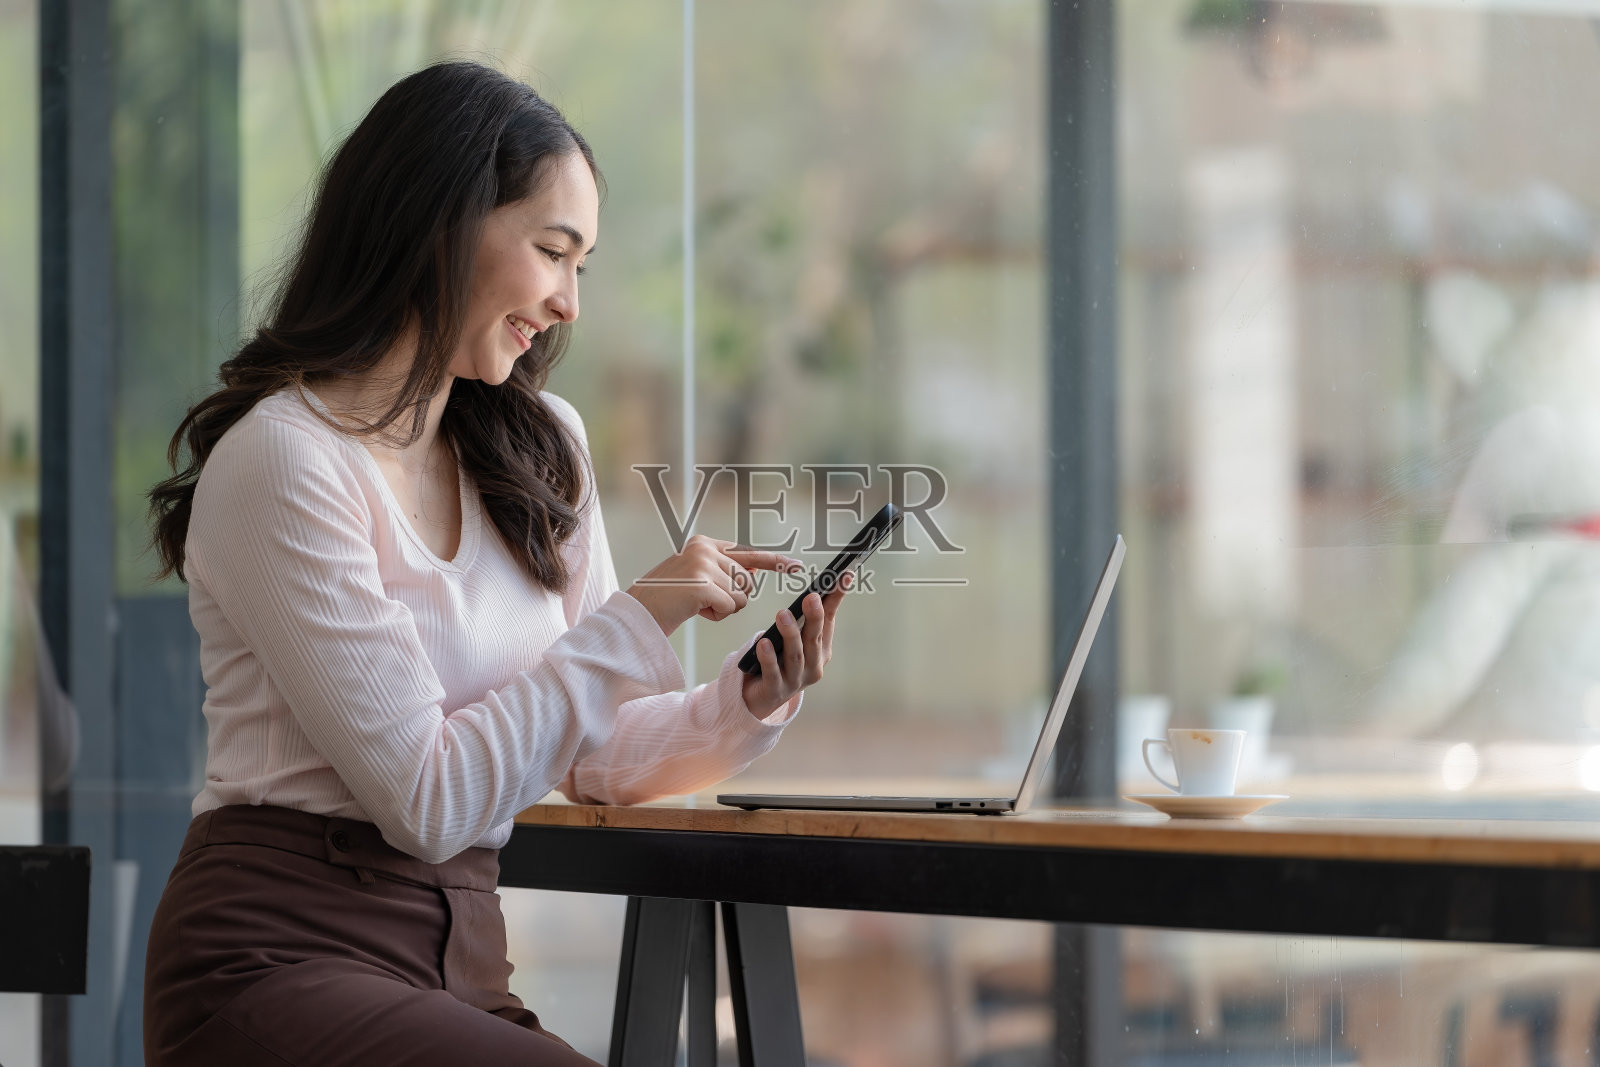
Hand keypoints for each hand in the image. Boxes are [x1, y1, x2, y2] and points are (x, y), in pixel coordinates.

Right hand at [626, 535, 800, 635]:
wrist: (638, 612)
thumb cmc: (668, 598)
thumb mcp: (696, 577)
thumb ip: (724, 571)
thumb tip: (755, 571)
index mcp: (705, 543)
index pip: (748, 552)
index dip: (774, 561)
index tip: (798, 565)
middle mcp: (705, 548)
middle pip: (747, 580)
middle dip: (733, 597)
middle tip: (704, 600)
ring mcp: (703, 564)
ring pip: (741, 596)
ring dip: (724, 608)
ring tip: (697, 604)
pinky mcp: (702, 584)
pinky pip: (730, 606)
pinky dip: (717, 615)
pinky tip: (696, 610)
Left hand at [740, 570, 850, 718]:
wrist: (761, 697)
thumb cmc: (780, 661)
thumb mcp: (795, 638)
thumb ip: (804, 618)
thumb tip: (815, 588)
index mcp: (821, 651)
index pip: (829, 620)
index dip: (836, 598)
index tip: (844, 575)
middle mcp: (813, 667)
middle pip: (814, 640)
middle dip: (815, 618)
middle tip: (812, 597)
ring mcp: (795, 681)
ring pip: (795, 656)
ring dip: (790, 634)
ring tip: (782, 614)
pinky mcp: (775, 690)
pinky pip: (772, 673)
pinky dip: (769, 658)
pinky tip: (763, 643)